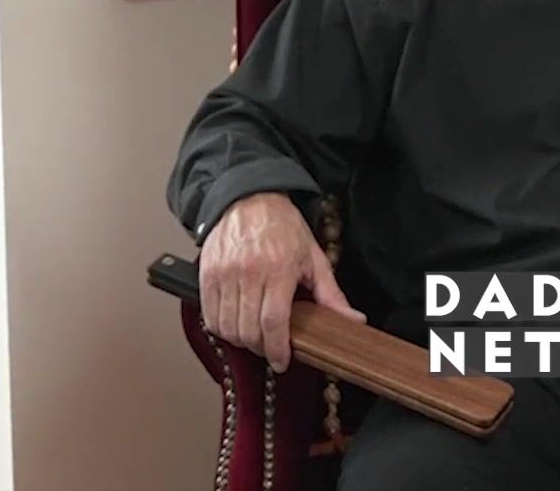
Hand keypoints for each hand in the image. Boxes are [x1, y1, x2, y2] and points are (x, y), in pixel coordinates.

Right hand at [198, 192, 362, 371]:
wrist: (249, 197)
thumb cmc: (282, 227)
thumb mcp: (313, 258)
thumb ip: (331, 295)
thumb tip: (353, 322)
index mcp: (278, 268)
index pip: (274, 321)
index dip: (277, 349)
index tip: (282, 361)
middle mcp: (247, 271)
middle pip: (248, 329)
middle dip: (260, 348)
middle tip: (270, 349)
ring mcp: (223, 272)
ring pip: (227, 326)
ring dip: (240, 340)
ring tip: (252, 337)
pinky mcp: (206, 273)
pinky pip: (209, 314)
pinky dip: (221, 327)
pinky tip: (234, 324)